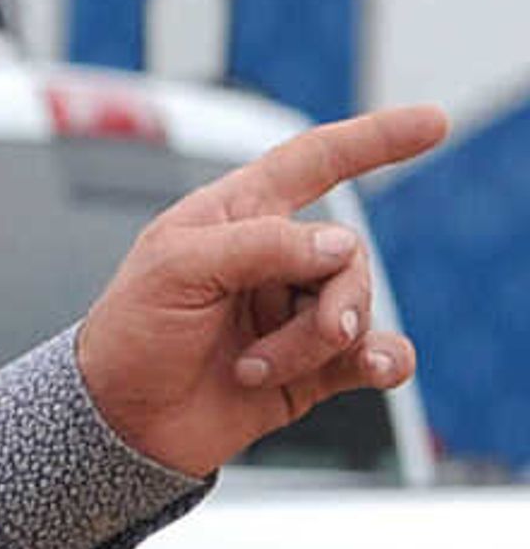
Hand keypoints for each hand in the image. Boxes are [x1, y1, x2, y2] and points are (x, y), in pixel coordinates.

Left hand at [73, 101, 450, 478]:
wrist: (118, 424)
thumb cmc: (128, 336)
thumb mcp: (174, 270)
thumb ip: (259, 245)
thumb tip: (340, 246)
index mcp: (237, 216)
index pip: (314, 162)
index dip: (372, 140)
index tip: (431, 124)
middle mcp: (275, 259)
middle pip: (347, 253)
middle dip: (323, 298)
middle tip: (264, 346)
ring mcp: (297, 313)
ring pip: (357, 309)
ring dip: (311, 345)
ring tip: (252, 369)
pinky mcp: (313, 366)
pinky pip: (377, 354)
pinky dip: (384, 361)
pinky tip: (377, 369)